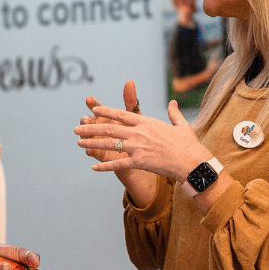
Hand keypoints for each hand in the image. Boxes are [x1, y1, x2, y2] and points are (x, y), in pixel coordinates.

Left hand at [74, 88, 211, 181]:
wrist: (192, 162)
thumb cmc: (188, 144)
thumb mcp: (181, 125)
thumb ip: (173, 113)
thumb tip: (173, 102)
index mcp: (147, 122)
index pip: (121, 114)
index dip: (106, 111)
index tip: (94, 109)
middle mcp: (139, 133)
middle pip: (110, 128)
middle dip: (91, 128)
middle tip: (77, 128)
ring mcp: (138, 147)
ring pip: (110, 144)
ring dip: (92, 143)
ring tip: (78, 143)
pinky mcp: (139, 162)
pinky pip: (118, 163)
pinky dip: (105, 165)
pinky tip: (93, 167)